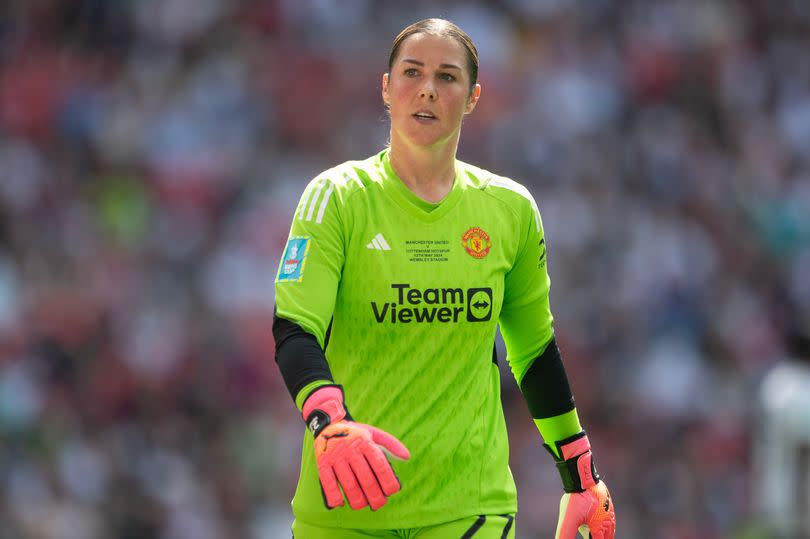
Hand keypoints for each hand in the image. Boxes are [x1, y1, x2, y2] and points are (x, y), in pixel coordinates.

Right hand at [303, 385, 409, 510]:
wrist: (328, 424)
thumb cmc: (355, 434)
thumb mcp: (373, 433)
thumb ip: (391, 444)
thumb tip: (407, 457)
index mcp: (365, 442)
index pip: (380, 466)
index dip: (388, 481)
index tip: (392, 491)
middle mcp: (350, 449)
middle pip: (366, 479)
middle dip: (375, 496)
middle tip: (379, 504)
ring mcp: (335, 457)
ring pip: (349, 485)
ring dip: (358, 500)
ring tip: (363, 505)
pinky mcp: (322, 463)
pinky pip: (328, 483)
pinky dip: (334, 496)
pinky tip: (340, 503)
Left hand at [545, 431, 615, 538]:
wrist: (583, 477)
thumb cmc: (576, 498)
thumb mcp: (568, 519)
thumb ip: (565, 534)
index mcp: (599, 527)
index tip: (589, 537)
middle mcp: (607, 520)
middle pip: (607, 536)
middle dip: (602, 538)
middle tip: (596, 537)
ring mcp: (609, 510)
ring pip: (611, 527)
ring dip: (606, 533)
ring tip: (601, 535)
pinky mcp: (608, 501)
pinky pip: (611, 516)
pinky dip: (607, 522)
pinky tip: (601, 520)